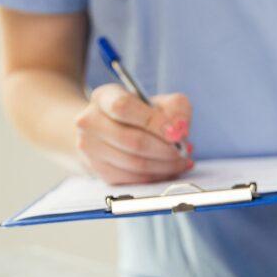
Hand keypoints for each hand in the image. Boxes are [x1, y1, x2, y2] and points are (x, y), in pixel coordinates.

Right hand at [75, 84, 191, 184]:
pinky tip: (170, 169)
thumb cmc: (138, 114)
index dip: (154, 122)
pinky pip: (135, 179)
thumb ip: (175, 108)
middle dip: (167, 150)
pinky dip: (158, 176)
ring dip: (166, 165)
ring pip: (136, 164)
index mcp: (104, 97)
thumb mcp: (157, 101)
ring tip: (182, 160)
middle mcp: (90, 122)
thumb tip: (181, 129)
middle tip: (185, 150)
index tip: (177, 134)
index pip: (124, 108)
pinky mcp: (99, 170)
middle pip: (133, 141)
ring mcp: (91, 148)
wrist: (107, 130)